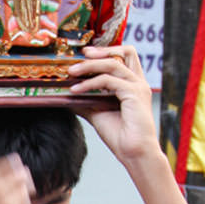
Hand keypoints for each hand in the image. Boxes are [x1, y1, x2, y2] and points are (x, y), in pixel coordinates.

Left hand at [69, 45, 158, 167]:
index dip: (106, 51)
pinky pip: (108, 80)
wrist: (134, 153)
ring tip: (71, 72)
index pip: (124, 57)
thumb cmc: (120, 136)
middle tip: (81, 55)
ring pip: (113, 64)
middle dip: (102, 50)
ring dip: (89, 66)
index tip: (85, 54)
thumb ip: (85, 101)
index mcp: (132, 85)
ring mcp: (138, 87)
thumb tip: (66, 95)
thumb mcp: (97, 113)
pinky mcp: (134, 93)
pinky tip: (76, 90)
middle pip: (125, 52)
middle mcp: (138, 82)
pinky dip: (90, 83)